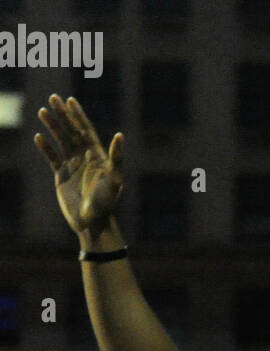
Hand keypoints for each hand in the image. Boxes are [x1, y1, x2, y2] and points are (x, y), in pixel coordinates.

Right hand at [35, 94, 124, 239]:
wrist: (92, 223)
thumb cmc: (106, 203)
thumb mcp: (114, 180)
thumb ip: (116, 158)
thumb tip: (120, 135)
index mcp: (99, 157)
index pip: (86, 131)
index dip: (78, 115)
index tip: (69, 100)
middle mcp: (86, 159)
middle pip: (72, 131)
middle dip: (63, 115)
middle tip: (52, 97)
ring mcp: (73, 166)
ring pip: (61, 141)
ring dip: (53, 126)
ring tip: (42, 111)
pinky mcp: (62, 176)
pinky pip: (52, 158)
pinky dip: (46, 148)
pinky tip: (39, 137)